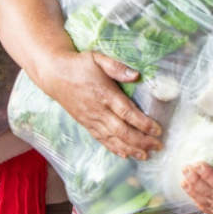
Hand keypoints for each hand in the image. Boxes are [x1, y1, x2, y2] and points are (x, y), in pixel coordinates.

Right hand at [43, 51, 160, 159]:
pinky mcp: (85, 124)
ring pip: (113, 139)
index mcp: (105, 94)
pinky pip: (101, 140)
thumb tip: (136, 75)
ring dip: (131, 149)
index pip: (127, 113)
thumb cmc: (79, 64)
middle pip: (122, 131)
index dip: (144, 124)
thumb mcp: (97, 58)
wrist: (54, 74)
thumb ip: (117, 67)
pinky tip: (126, 155)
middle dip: (142, 141)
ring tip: (146, 155)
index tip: (158, 130)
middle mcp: (98, 110)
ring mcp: (91, 119)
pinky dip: (114, 148)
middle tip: (158, 146)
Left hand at [181, 162, 212, 213]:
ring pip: (209, 204)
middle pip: (211, 195)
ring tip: (184, 179)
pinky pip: (211, 212)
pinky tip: (192, 194)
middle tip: (186, 168)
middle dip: (196, 181)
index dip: (207, 175)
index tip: (197, 163)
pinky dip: (199, 203)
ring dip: (194, 191)